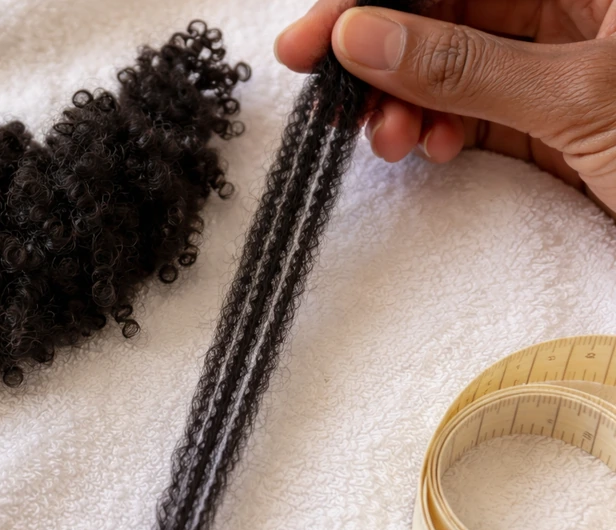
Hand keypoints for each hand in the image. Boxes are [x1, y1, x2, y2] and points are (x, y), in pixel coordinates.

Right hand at [275, 1, 615, 216]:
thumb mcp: (579, 98)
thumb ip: (465, 65)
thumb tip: (365, 35)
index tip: (318, 35)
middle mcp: (579, 1)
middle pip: (448, 5)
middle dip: (385, 51)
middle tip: (331, 90)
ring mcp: (565, 53)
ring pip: (454, 58)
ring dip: (406, 100)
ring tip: (390, 141)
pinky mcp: (554, 108)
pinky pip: (474, 104)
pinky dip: (441, 128)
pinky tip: (427, 147)